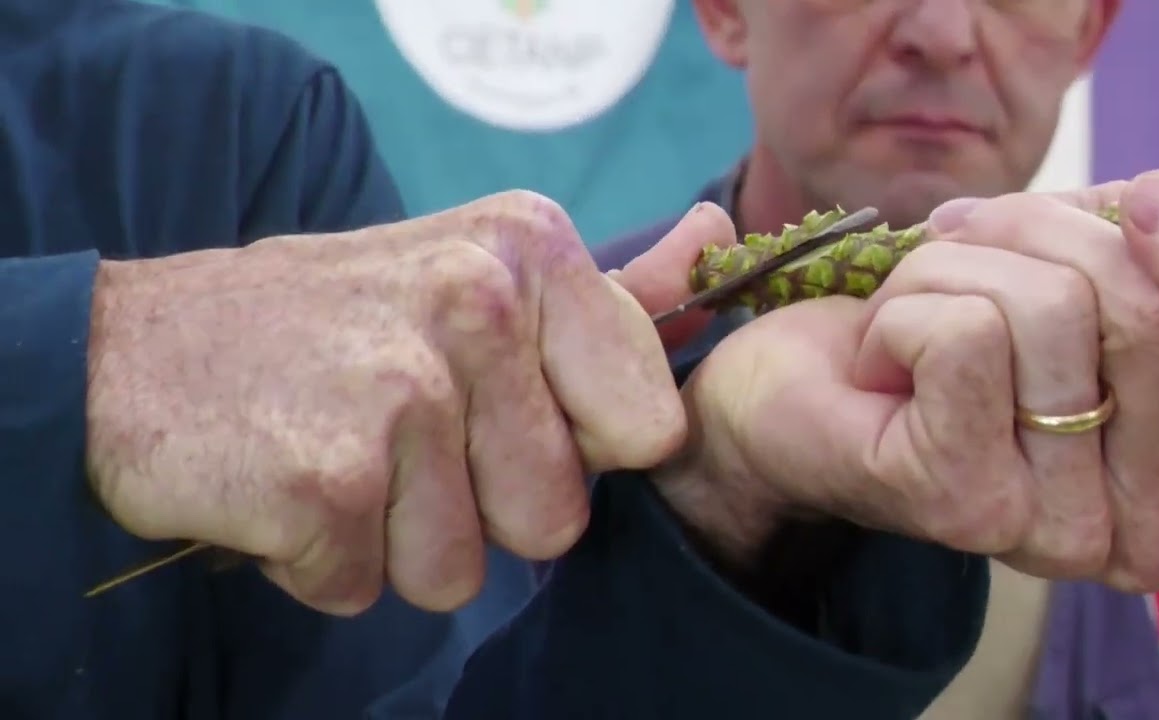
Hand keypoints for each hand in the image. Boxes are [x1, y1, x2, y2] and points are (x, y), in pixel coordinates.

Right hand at [84, 191, 735, 614]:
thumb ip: (610, 291)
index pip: (645, 429)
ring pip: (462, 569)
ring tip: (339, 454)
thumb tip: (723, 243)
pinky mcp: (328, 479)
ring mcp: (401, 393)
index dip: (570, 448)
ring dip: (395, 539)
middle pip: (556, 519)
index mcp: (528, 249)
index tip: (497, 410)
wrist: (134, 350)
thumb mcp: (473, 273)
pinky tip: (284, 484)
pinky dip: (322, 561)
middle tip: (394, 435)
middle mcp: (475, 304)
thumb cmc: (326, 323)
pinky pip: (366, 588)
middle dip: (478, 509)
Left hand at [654, 171, 1158, 593]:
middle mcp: (1134, 531)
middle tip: (972, 242)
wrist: (789, 391)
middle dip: (1046, 233)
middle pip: (1150, 317)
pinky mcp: (957, 498)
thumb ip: (1152, 265)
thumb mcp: (1067, 284)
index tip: (1158, 195)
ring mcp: (1045, 527)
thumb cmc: (936, 330)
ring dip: (958, 265)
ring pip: (1050, 309)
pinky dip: (906, 302)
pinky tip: (879, 354)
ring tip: (913, 311)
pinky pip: (967, 332)